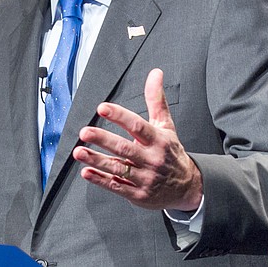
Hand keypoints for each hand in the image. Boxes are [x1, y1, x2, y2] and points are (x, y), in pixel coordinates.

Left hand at [72, 68, 202, 210]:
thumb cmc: (171, 153)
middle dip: (103, 139)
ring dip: (96, 160)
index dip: (119, 116)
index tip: (103, 108)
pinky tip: (86, 172)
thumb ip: (156, 100)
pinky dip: (100, 180)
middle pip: (124, 148)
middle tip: (85, 132)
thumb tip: (155, 73)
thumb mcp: (166, 126)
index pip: (137, 126)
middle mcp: (151, 159)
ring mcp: (145, 178)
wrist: (188, 187)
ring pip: (117, 168)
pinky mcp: (139, 194)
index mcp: (158, 140)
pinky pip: (117, 187)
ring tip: (79, 152)